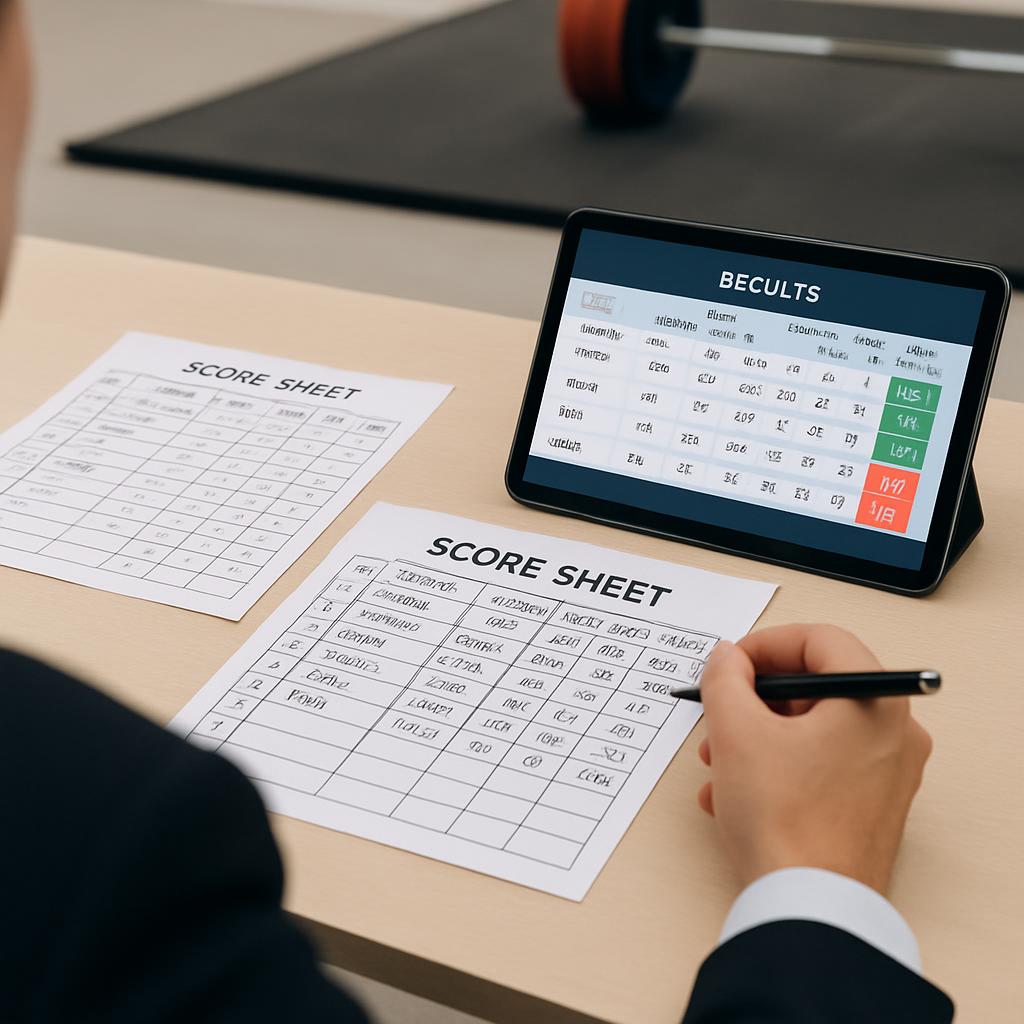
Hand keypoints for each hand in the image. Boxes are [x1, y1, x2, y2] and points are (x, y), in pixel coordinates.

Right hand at [696, 624, 932, 893]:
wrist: (807, 909)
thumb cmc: (784, 822)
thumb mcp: (736, 731)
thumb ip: (726, 678)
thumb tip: (727, 658)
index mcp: (874, 703)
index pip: (821, 640)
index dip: (765, 645)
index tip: (730, 665)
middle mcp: (894, 734)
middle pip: (816, 686)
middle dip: (755, 699)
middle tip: (721, 712)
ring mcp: (887, 774)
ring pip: (813, 729)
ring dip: (758, 735)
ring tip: (720, 763)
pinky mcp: (872, 807)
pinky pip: (821, 765)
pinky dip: (777, 767)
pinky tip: (736, 793)